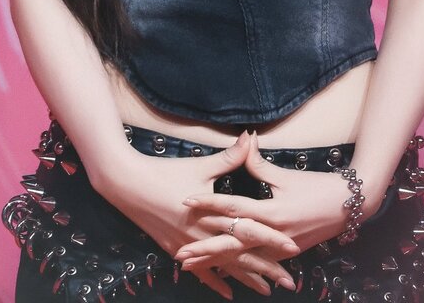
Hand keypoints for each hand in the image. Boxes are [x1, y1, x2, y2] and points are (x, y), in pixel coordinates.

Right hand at [101, 130, 298, 298]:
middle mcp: (204, 235)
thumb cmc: (166, 172)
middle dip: (266, 269)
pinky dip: (215, 282)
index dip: (271, 239)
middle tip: (289, 283)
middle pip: (241, 255)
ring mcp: (190, 246)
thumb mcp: (201, 166)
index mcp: (213, 214)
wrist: (129, 185)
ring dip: (246, 278)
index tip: (293, 248)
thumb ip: (230, 156)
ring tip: (267, 290)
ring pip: (224, 266)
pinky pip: (200, 271)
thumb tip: (251, 136)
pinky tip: (229, 294)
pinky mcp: (177, 250)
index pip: (250, 230)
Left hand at [175, 132, 386, 273]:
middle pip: (232, 243)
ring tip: (192, 266)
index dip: (209, 203)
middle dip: (204, 249)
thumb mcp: (287, 176)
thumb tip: (246, 141)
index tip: (187, 201)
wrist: (348, 207)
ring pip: (242, 258)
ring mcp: (278, 249)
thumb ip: (260, 164)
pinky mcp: (284, 255)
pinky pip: (257, 263)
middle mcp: (272, 234)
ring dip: (216, 262)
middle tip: (180, 253)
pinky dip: (238, 268)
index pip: (233, 206)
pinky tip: (222, 273)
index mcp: (271, 212)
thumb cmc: (317, 187)